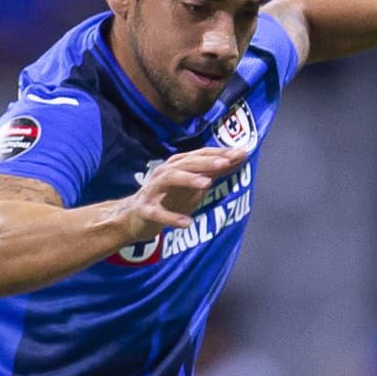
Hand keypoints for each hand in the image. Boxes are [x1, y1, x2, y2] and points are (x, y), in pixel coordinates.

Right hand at [122, 148, 247, 239]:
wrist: (135, 217)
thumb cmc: (168, 198)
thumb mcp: (193, 184)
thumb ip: (214, 172)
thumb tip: (239, 157)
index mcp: (177, 165)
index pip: (200, 155)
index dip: (220, 153)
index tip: (241, 152)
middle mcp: (164, 173)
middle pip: (186, 163)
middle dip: (206, 162)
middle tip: (226, 162)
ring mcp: (153, 190)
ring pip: (169, 178)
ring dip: (188, 180)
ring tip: (207, 183)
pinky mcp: (146, 210)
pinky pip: (158, 213)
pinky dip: (172, 218)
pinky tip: (187, 223)